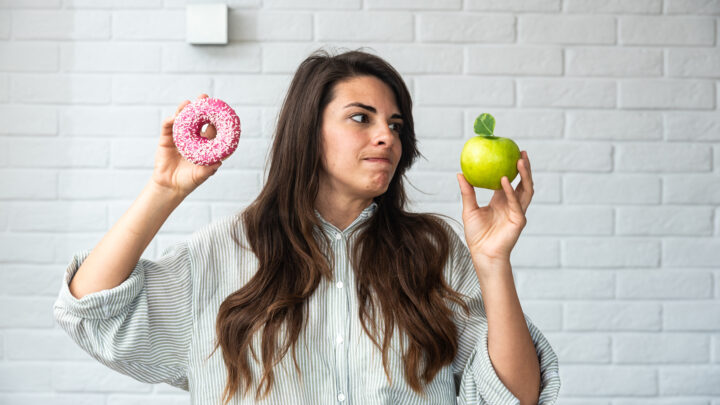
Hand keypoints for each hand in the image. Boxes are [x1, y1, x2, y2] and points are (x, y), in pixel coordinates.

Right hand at [152, 94, 221, 196]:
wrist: (169, 186)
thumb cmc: (188, 181)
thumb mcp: (201, 175)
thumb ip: (209, 169)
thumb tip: (219, 162)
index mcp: (204, 145)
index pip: (211, 129)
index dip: (216, 119)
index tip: (220, 109)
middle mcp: (192, 138)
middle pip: (197, 119)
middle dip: (200, 108)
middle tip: (204, 97)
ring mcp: (179, 137)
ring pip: (182, 120)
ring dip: (184, 110)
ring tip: (188, 103)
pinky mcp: (166, 139)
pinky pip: (168, 127)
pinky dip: (170, 121)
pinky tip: (174, 117)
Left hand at [456, 151, 533, 268]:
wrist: (482, 254)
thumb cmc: (476, 235)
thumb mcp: (469, 209)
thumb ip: (467, 192)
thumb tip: (460, 173)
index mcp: (502, 201)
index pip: (510, 181)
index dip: (511, 168)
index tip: (509, 152)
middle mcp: (512, 205)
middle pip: (523, 182)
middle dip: (525, 167)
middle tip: (521, 152)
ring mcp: (518, 212)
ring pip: (526, 190)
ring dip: (524, 175)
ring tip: (519, 160)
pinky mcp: (519, 220)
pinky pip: (516, 203)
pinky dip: (510, 191)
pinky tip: (505, 180)